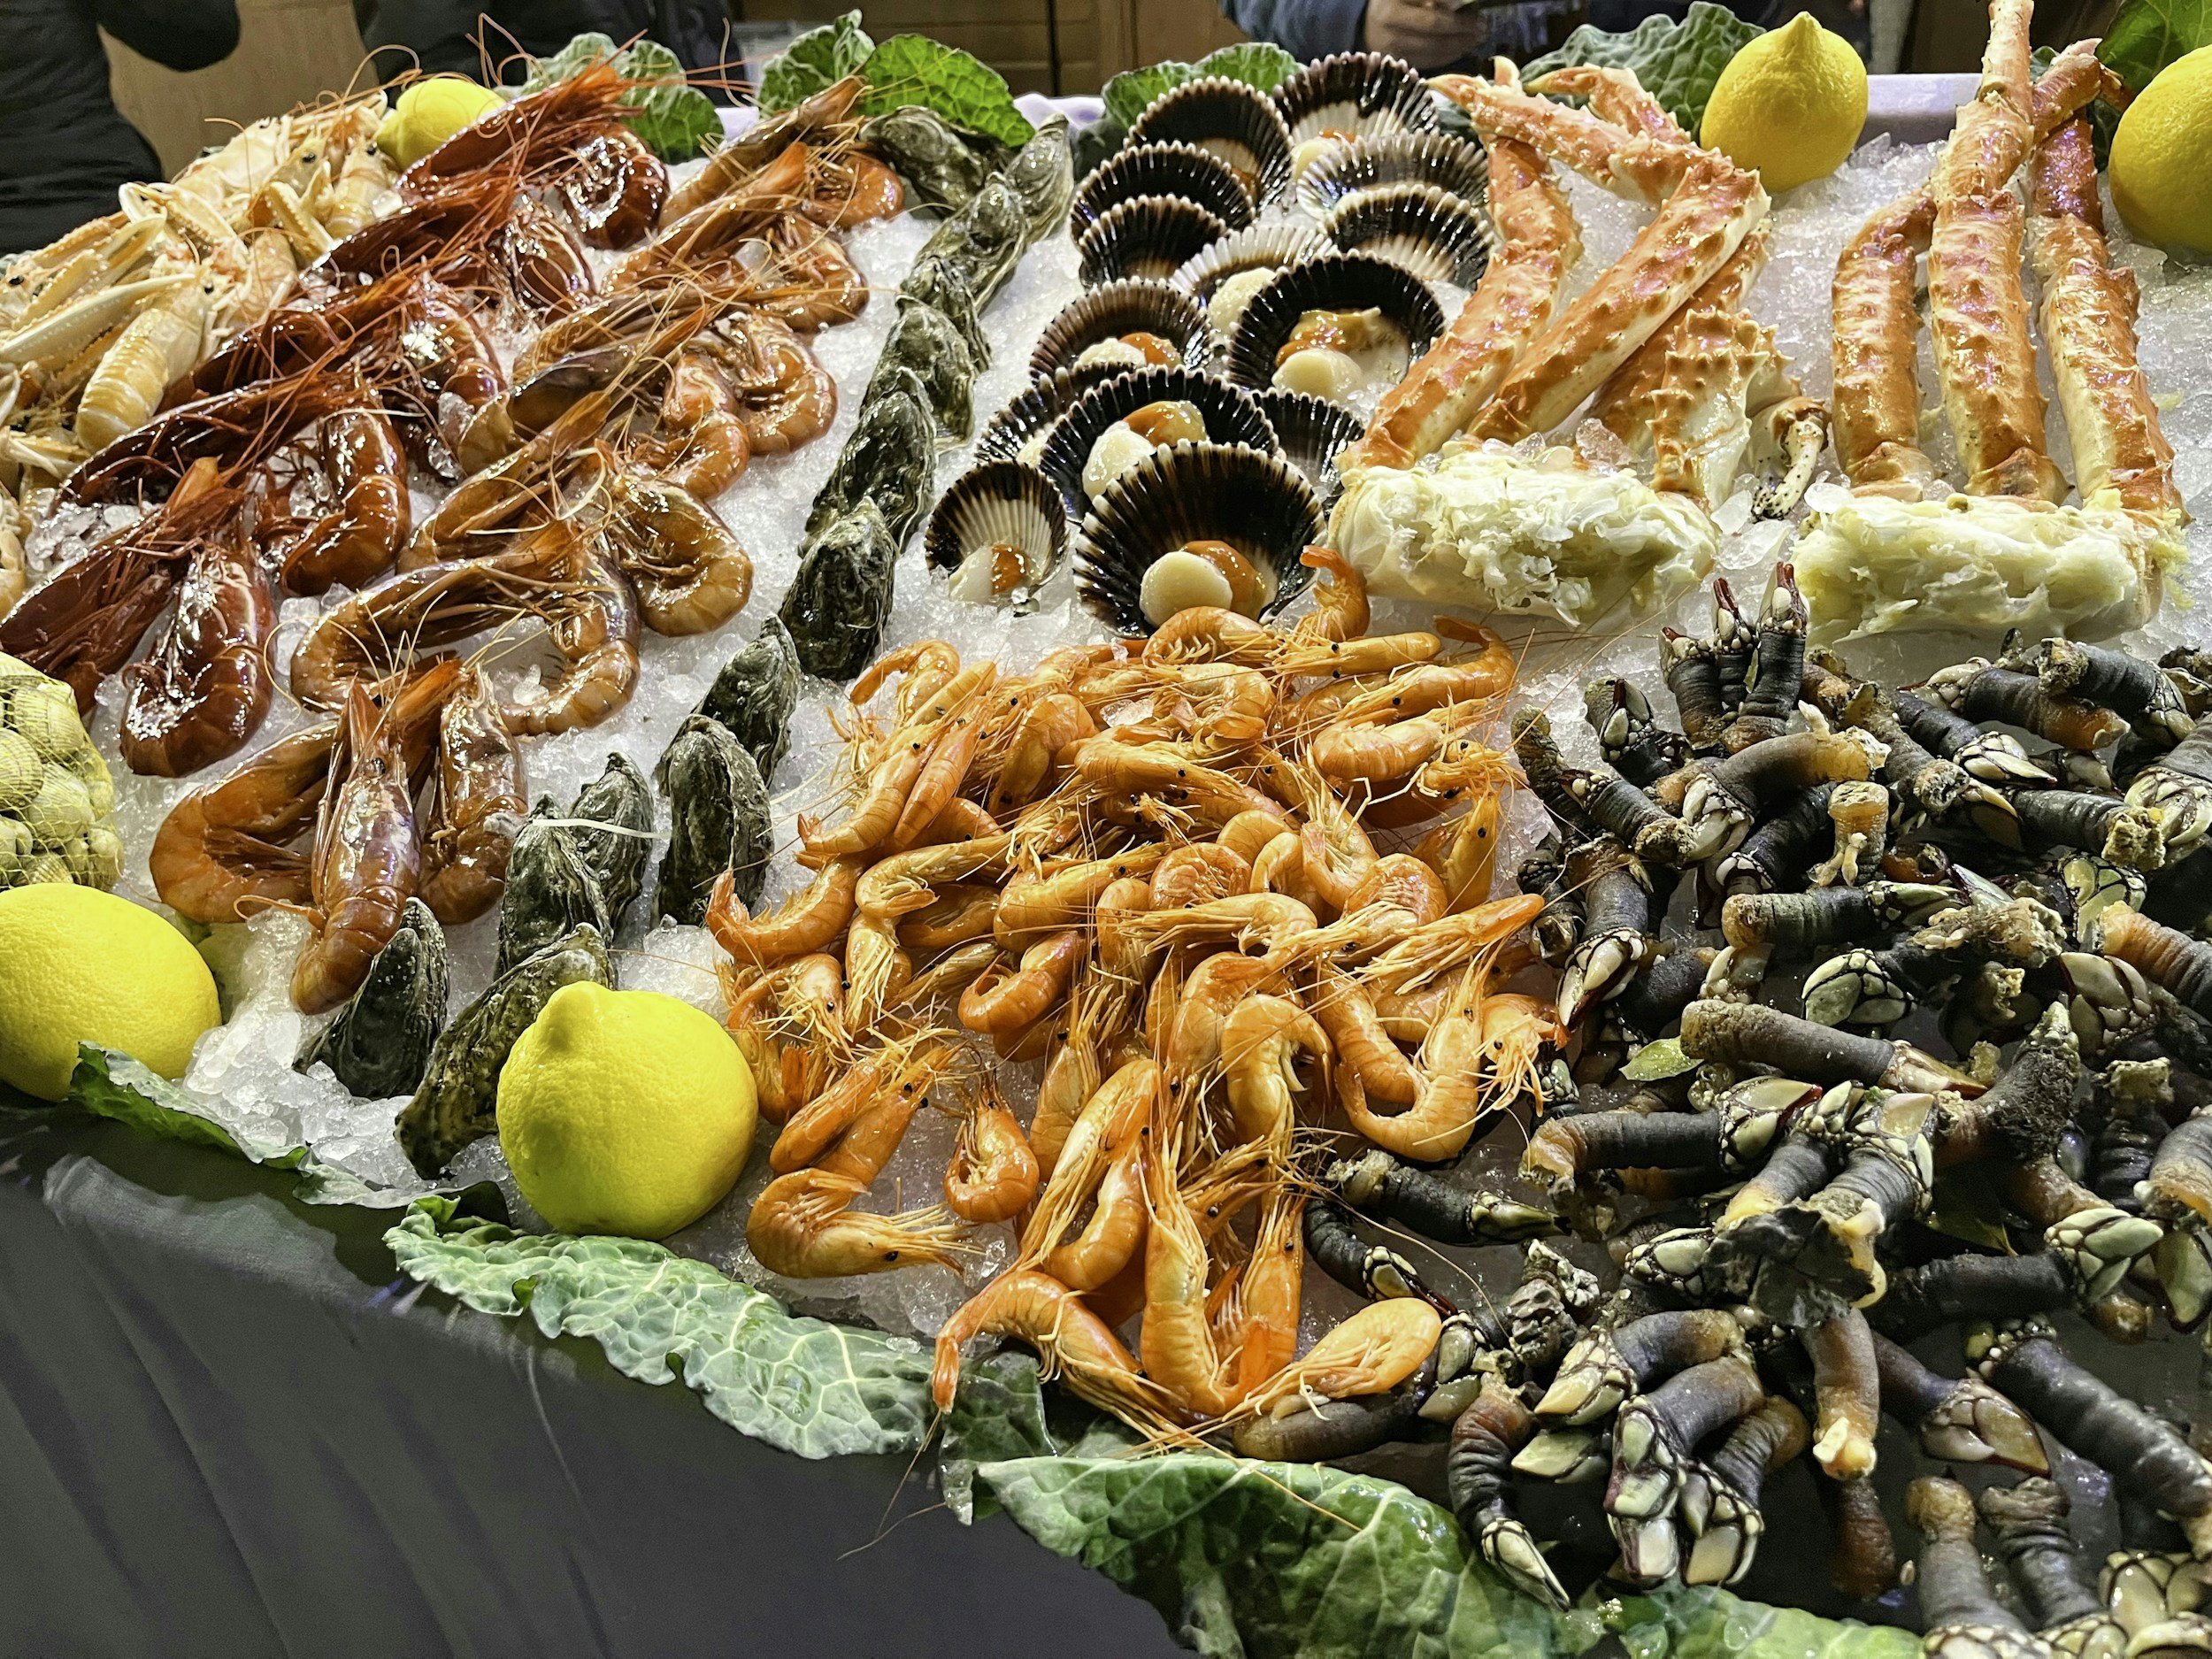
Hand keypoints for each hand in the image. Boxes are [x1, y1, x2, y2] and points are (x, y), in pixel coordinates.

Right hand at [1360, 0, 1498, 69]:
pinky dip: (1447, 57)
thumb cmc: (1396, 3)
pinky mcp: (1397, 62)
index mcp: (1394, 5)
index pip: (1433, 15)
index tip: (1478, 16)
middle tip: (1482, 29)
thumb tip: (1464, 6)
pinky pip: (1428, 61)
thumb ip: (1435, 1)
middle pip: (1434, 32)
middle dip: (1463, 32)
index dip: (1458, 19)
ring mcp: (1392, 46)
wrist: (1367, 23)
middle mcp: (1389, 25)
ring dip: (1459, 46)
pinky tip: (1460, 49)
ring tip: (1475, 39)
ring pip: (1433, 50)